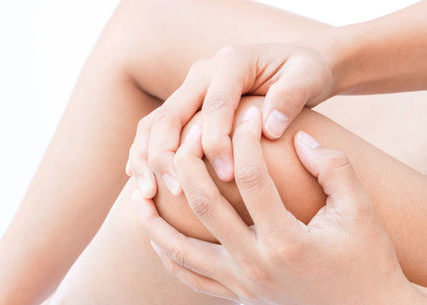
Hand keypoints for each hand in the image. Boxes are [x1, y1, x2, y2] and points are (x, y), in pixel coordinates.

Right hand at [126, 43, 333, 197]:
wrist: (293, 64)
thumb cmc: (304, 72)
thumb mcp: (310, 75)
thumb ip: (292, 96)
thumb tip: (268, 129)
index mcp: (231, 63)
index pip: (214, 105)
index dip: (216, 143)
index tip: (227, 176)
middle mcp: (202, 74)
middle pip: (170, 115)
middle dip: (167, 155)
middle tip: (176, 191)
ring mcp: (190, 90)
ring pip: (154, 124)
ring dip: (147, 158)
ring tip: (147, 193)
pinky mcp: (186, 107)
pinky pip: (156, 131)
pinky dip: (146, 155)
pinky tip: (145, 183)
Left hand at [133, 106, 422, 304]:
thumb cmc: (367, 261)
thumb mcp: (360, 212)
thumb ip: (333, 169)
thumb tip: (299, 138)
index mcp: (288, 241)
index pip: (252, 178)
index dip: (245, 139)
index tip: (245, 113)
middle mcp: (256, 265)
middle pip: (205, 206)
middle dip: (190, 164)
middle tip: (187, 135)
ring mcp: (242, 285)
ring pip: (182, 250)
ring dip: (157, 220)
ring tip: (142, 193)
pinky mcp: (237, 297)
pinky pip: (191, 279)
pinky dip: (169, 257)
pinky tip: (156, 239)